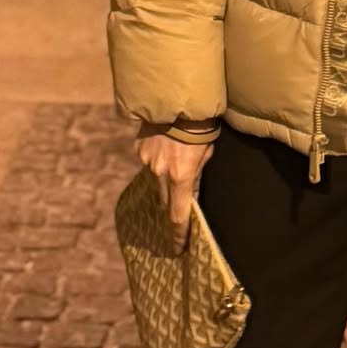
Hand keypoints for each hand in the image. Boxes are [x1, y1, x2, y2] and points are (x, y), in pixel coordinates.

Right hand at [136, 133, 215, 254]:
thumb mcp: (206, 153)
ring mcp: (147, 161)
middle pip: (164, 202)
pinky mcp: (140, 149)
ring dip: (164, 182)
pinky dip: (156, 162)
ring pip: (155, 181)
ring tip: (173, 174)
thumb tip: (191, 190)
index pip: (179, 215)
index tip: (178, 249)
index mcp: (181, 177)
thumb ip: (197, 174)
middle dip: (171, 209)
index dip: (179, 235)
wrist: (180, 98)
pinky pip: (148, 163)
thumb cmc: (202, 126)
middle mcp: (160, 173)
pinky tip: (165, 151)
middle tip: (175, 220)